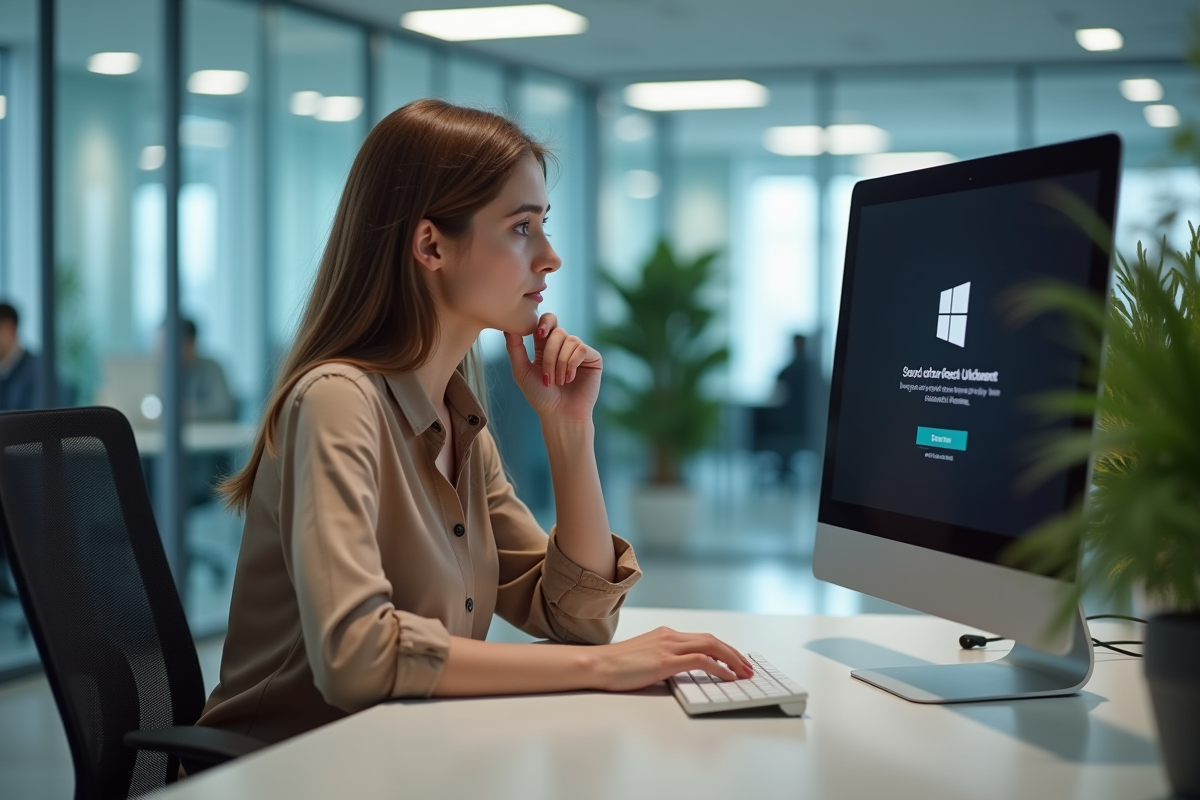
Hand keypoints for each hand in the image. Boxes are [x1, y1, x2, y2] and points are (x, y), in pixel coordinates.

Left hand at [504, 313, 601, 423]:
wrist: (560, 415)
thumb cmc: (540, 397)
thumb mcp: (522, 371)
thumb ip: (514, 348)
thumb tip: (508, 326)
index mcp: (547, 345)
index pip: (548, 321)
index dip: (544, 322)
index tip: (538, 333)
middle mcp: (564, 346)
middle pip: (557, 331)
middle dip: (548, 354)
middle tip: (547, 377)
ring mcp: (579, 351)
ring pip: (569, 340)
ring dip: (560, 363)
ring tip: (559, 382)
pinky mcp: (593, 358)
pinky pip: (581, 349)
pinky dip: (572, 365)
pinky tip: (570, 379)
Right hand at [588, 627, 754, 691]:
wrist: (597, 664)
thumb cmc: (615, 665)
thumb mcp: (644, 657)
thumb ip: (663, 659)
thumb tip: (680, 671)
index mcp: (665, 634)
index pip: (702, 638)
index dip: (722, 649)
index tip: (734, 660)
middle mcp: (670, 636)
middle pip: (711, 640)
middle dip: (733, 653)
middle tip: (747, 667)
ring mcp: (668, 647)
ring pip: (711, 646)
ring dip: (732, 659)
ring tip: (744, 673)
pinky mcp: (665, 661)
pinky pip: (701, 661)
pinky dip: (719, 667)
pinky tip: (728, 677)